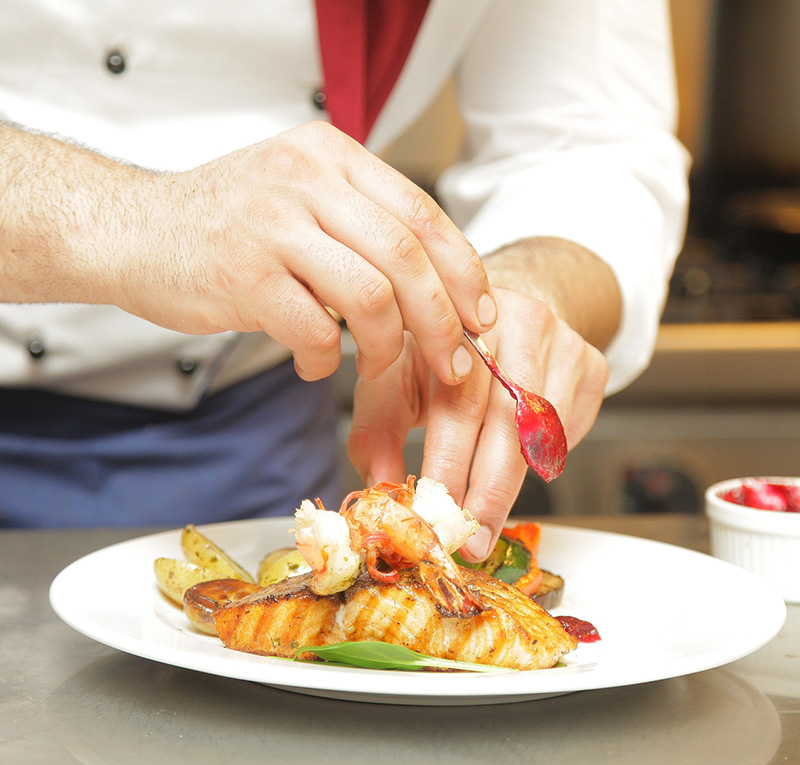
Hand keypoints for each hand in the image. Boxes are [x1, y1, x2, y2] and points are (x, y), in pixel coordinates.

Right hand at [112, 121, 495, 382]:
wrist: (134, 230)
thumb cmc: (228, 225)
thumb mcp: (300, 196)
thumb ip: (362, 225)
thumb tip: (439, 291)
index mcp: (332, 156)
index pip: (423, 214)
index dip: (464, 272)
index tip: (480, 317)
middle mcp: (306, 180)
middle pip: (407, 257)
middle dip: (442, 321)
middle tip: (453, 364)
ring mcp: (273, 226)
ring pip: (371, 296)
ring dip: (388, 348)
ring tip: (375, 368)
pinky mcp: (244, 276)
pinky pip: (315, 331)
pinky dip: (326, 361)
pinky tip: (314, 365)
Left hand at [346, 287, 608, 559]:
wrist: (496, 312)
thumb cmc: (438, 353)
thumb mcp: (395, 377)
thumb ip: (379, 429)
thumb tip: (380, 488)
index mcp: (454, 322)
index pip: (458, 401)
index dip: (449, 464)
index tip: (436, 516)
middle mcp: (514, 322)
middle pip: (510, 420)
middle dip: (489, 491)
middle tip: (472, 541)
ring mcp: (560, 340)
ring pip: (545, 431)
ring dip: (514, 485)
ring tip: (486, 520)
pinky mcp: (590, 361)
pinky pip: (570, 429)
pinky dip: (543, 460)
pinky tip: (517, 466)